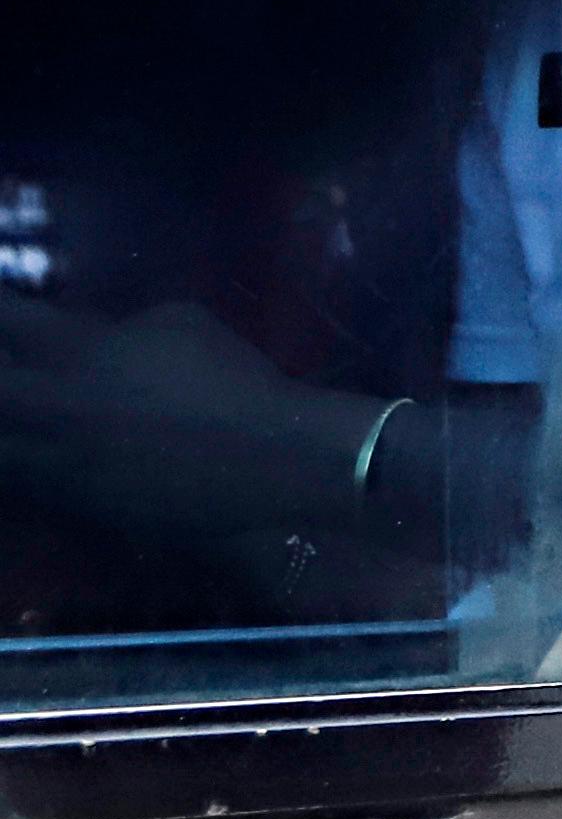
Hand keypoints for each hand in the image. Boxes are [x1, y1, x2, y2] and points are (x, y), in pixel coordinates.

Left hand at [0, 296, 372, 534]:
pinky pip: (30, 484)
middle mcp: (50, 406)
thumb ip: (115, 326)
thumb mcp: (176, 322)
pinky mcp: (81, 504)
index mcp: (71, 350)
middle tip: (15, 370)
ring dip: (10, 433)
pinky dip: (30, 467)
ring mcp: (60, 463)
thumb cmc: (233, 378)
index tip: (10, 313)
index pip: (0, 317)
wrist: (276, 457)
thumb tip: (90, 331)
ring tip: (32, 423)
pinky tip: (53, 455)